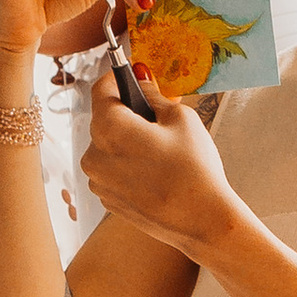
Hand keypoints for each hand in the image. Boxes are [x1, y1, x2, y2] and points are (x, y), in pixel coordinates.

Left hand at [78, 63, 238, 261]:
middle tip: (158, 115)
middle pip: (104, 119)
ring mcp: (98, 181)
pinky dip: (127, 164)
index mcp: (108, 128)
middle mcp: (93, 154)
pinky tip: (155, 171)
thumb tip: (142, 79)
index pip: (101, 89)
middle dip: (128, 111)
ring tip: (160, 149)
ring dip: (127, 140)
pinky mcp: (107, 199)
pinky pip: (112, 170)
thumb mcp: (181, 118)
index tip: (135, 75)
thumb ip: (154, 94)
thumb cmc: (195, 168)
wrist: (202, 221)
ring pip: (107, 146)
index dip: (119, 77)